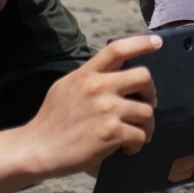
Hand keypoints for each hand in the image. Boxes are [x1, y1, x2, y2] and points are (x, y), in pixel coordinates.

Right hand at [24, 34, 160, 177]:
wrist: (36, 150)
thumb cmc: (52, 121)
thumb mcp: (66, 88)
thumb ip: (90, 77)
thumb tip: (116, 70)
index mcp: (86, 75)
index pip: (117, 50)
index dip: (140, 43)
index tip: (157, 42)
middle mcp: (98, 87)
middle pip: (144, 77)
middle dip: (151, 93)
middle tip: (146, 105)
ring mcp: (106, 109)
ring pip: (147, 111)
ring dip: (146, 126)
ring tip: (135, 133)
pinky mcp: (111, 132)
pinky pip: (140, 135)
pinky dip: (137, 144)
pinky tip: (127, 149)